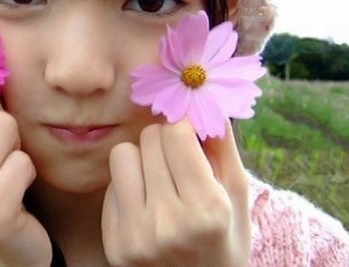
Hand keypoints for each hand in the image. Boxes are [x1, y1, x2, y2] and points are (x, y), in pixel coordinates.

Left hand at [102, 119, 250, 266]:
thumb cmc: (225, 240)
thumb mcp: (238, 197)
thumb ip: (224, 148)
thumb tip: (207, 104)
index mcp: (206, 209)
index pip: (176, 133)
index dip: (184, 127)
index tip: (190, 136)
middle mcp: (167, 223)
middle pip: (148, 139)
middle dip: (164, 141)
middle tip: (177, 159)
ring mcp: (135, 236)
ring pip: (122, 155)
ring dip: (140, 159)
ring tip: (158, 179)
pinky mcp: (113, 244)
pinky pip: (110, 186)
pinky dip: (128, 187)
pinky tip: (146, 205)